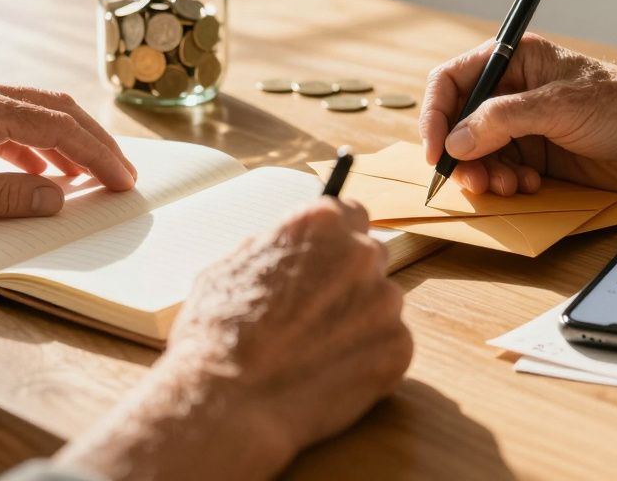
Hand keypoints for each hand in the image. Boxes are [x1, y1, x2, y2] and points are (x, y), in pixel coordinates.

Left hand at [0, 75, 136, 228]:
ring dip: (69, 144)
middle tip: (123, 175)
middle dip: (94, 143)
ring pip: (36, 113)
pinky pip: (12, 123)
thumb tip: (57, 196)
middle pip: (55, 110)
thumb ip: (5, 197)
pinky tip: (46, 174)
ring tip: (94, 176)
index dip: (96, 156)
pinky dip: (39, 147)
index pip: (56, 127)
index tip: (123, 181)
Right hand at [54, 198, 410, 480]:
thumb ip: (273, 249)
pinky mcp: (398, 347)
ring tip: (315, 352)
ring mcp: (385, 302)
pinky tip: (329, 374)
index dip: (335, 241)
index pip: (350, 214)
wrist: (228, 402)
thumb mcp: (230, 267)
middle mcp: (361, 253)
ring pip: (380, 304)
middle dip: (347, 280)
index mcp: (320, 223)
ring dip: (358, 321)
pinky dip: (367, 359)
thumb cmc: (217, 335)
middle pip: (368, 257)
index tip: (327, 259)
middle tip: (316, 313)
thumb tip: (286, 251)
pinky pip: (389, 346)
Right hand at [420, 34, 616, 194]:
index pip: (453, 81)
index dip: (436, 115)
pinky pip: (502, 171)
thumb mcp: (559, 106)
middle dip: (461, 155)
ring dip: (485, 174)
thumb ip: (502, 120)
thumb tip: (456, 141)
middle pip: (460, 123)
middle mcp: (513, 91)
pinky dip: (506, 184)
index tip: (435, 150)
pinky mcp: (539, 155)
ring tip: (509, 186)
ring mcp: (525, 125)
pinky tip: (529, 186)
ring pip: (479, 154)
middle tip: (473, 182)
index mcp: (515, 60)